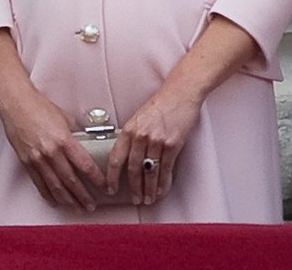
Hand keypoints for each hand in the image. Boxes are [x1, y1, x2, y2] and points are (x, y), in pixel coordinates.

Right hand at [0, 86, 104, 212]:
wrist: (16, 104)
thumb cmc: (40, 107)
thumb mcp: (66, 118)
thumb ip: (77, 133)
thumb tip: (88, 143)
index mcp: (64, 140)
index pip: (85, 165)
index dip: (97, 179)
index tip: (104, 187)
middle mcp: (51, 153)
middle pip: (71, 181)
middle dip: (83, 196)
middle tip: (92, 206)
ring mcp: (38, 160)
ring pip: (55, 187)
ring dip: (68, 200)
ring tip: (77, 208)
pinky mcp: (27, 163)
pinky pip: (40, 184)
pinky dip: (49, 196)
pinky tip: (56, 202)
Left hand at [105, 85, 200, 206]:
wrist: (181, 92)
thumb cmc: (161, 103)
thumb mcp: (139, 117)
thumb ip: (132, 136)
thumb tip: (128, 158)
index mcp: (129, 129)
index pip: (115, 158)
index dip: (111, 177)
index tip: (110, 189)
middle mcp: (140, 136)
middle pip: (132, 169)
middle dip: (133, 188)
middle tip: (135, 199)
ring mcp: (156, 141)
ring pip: (149, 172)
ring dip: (148, 189)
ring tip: (148, 199)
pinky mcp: (172, 144)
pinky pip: (166, 169)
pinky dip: (163, 183)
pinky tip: (161, 190)